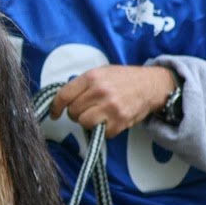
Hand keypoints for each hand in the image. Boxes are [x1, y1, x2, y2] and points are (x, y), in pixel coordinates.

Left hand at [49, 65, 175, 137]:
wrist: (151, 85)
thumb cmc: (123, 78)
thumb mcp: (101, 72)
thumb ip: (83, 84)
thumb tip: (64, 99)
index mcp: (92, 77)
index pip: (64, 95)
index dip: (56, 107)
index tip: (55, 114)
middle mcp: (100, 91)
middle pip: (73, 112)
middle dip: (76, 113)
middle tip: (85, 110)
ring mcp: (110, 107)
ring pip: (84, 123)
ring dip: (87, 122)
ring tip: (96, 115)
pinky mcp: (120, 121)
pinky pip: (101, 132)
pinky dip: (103, 130)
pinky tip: (109, 120)